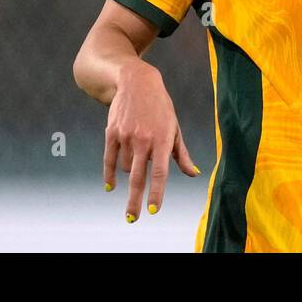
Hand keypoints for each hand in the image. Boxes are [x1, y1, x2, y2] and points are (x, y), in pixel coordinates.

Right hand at [102, 61, 200, 221]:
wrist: (136, 82)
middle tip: (132, 219)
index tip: (154, 209)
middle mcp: (143, 139)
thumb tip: (193, 173)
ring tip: (137, 151)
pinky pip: (109, 159)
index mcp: (162, 139)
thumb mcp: (175, 127)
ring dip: (130, 170)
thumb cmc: (160, 107)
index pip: (160, 172)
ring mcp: (126, 136)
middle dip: (135, 200)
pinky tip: (110, 186)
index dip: (157, 192)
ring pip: (125, 167)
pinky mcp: (111, 132)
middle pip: (138, 177)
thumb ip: (181, 153)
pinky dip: (109, 174)